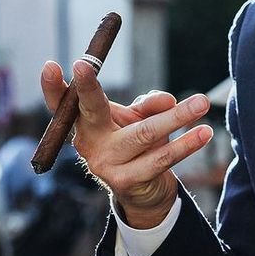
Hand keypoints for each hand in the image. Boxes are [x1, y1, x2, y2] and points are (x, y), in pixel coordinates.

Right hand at [40, 59, 212, 227]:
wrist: (145, 190)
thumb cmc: (137, 142)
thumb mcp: (139, 118)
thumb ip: (148, 106)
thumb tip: (167, 101)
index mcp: (85, 123)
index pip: (64, 103)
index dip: (54, 87)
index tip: (50, 65)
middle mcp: (88, 143)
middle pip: (92, 110)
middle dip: (88, 87)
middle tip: (84, 65)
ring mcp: (105, 164)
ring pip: (144, 133)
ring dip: (177, 116)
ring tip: (202, 102)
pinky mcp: (127, 181)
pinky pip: (161, 158)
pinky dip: (186, 144)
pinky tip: (204, 133)